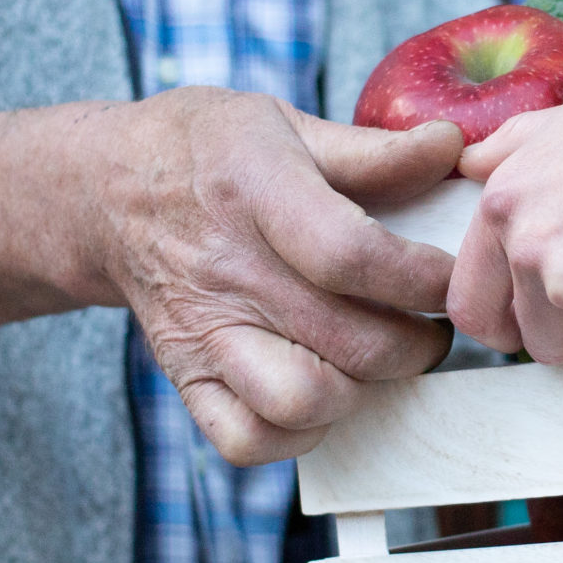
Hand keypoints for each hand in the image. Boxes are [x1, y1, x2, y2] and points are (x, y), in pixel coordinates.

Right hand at [0, 90, 469, 466]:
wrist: (108, 193)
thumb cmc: (211, 151)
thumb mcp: (284, 123)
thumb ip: (373, 149)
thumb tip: (453, 150)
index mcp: (255, 190)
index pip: (350, 254)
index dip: (421, 277)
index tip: (454, 276)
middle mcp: (226, 269)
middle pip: (347, 339)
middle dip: (418, 341)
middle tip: (433, 322)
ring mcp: (202, 332)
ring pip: (302, 401)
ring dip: (364, 390)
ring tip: (382, 355)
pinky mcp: (186, 376)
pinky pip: (248, 440)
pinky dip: (300, 432)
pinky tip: (327, 388)